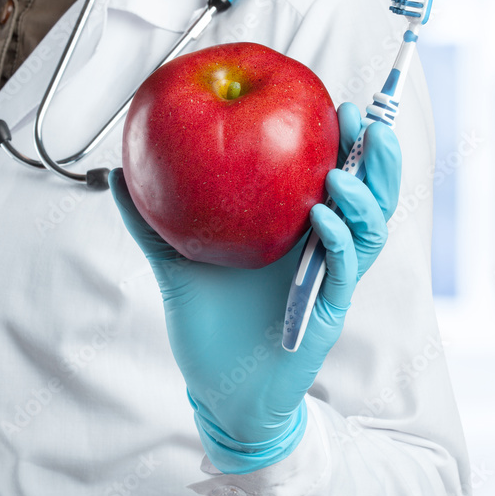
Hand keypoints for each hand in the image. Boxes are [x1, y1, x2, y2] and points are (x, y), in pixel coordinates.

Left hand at [109, 102, 400, 473]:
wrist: (220, 390)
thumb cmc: (208, 326)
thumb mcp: (176, 264)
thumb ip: (152, 221)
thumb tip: (118, 174)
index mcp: (296, 229)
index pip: (335, 175)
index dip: (345, 141)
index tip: (333, 105)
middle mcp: (322, 248)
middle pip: (369, 194)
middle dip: (376, 156)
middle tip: (363, 121)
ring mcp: (329, 278)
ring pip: (370, 229)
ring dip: (363, 196)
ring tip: (338, 171)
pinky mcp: (328, 309)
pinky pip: (344, 269)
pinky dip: (339, 241)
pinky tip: (322, 219)